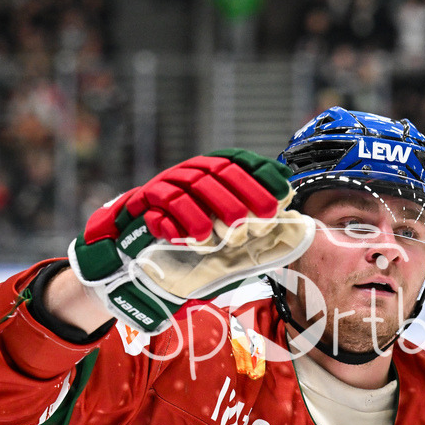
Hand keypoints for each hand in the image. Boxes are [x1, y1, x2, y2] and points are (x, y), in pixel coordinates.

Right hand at [69, 149, 313, 333]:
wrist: (133, 261)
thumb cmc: (187, 250)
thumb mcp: (224, 242)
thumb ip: (252, 233)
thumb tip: (291, 229)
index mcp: (212, 175)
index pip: (240, 162)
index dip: (263, 173)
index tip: (284, 191)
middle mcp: (191, 172)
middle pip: (222, 170)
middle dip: (248, 193)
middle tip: (266, 216)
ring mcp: (168, 183)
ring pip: (196, 184)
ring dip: (218, 208)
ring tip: (233, 233)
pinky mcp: (145, 200)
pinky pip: (166, 202)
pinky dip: (183, 220)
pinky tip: (197, 238)